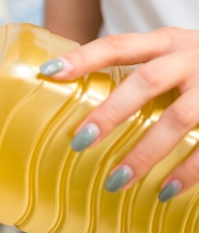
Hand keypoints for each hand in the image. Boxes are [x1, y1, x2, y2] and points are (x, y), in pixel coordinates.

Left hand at [39, 27, 198, 200]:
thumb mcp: (174, 54)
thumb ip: (139, 72)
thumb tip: (76, 94)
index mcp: (168, 42)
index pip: (119, 45)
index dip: (84, 57)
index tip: (49, 72)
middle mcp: (192, 57)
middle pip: (147, 81)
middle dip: (112, 112)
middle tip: (80, 141)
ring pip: (180, 117)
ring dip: (145, 152)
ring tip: (116, 182)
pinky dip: (190, 170)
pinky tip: (166, 191)